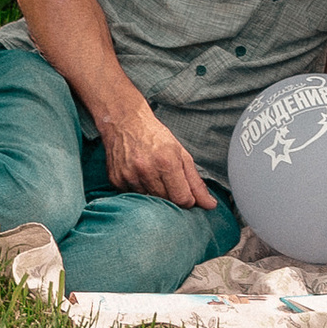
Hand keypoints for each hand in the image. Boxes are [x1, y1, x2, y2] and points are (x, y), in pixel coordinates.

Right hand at [99, 105, 214, 206]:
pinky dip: (139, 190)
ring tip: (153, 176)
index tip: (187, 196)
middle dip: (172, 197)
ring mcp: (129, 176)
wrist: (125, 122)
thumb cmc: (156, 137)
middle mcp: (147, 170)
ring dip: (155, 194)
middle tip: (169, 183)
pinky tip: (139, 176)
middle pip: (166, 202)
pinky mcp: (116, 180)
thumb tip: (209, 205)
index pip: (182, 199)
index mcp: (167, 163)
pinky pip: (133, 196)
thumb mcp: (181, 155)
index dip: (188, 201)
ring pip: (149, 201)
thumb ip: (196, 182)